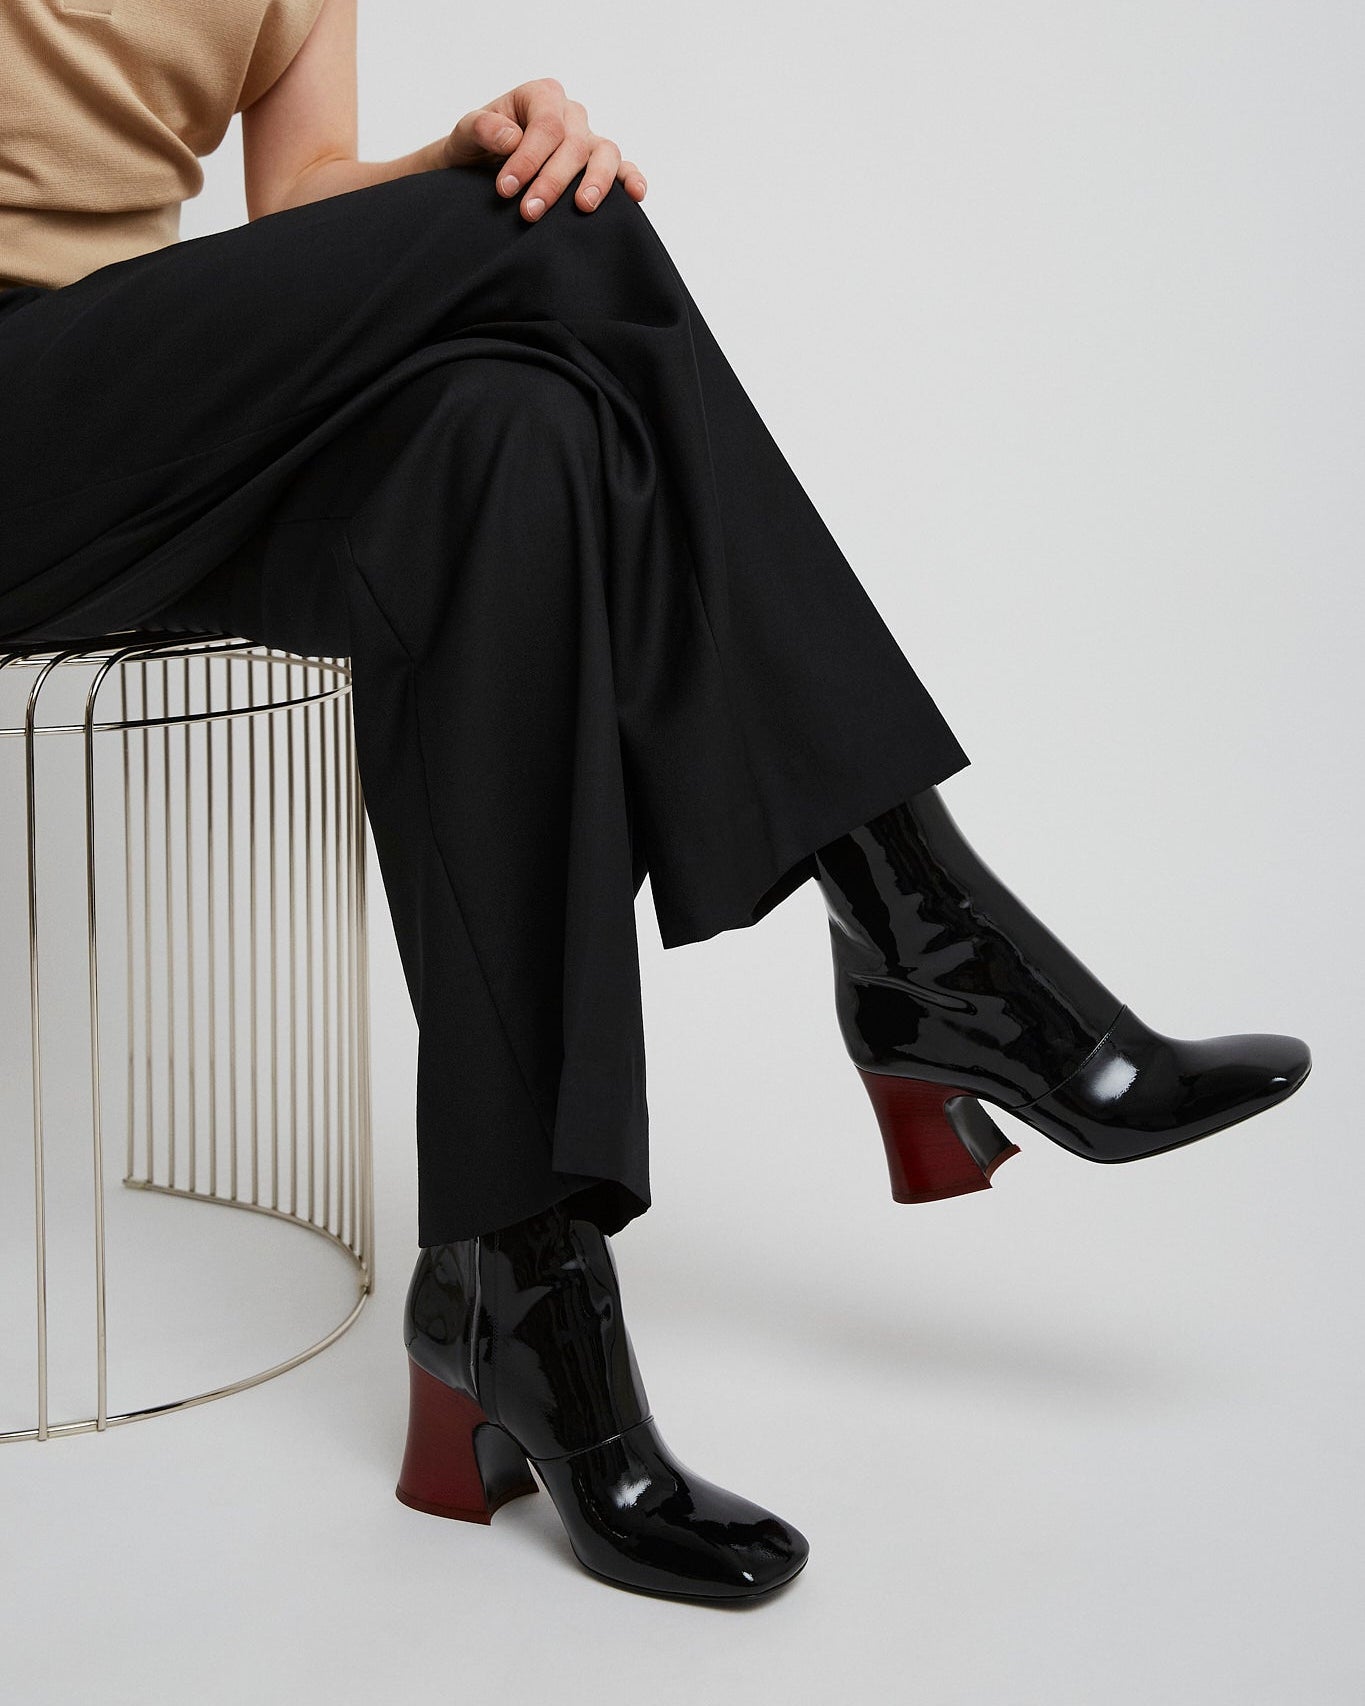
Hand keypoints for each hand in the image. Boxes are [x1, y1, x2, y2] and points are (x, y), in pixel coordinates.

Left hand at [442, 77, 646, 220]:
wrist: (481, 169)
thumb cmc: (478, 148)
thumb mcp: (467, 133)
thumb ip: (482, 128)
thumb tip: (512, 137)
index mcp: (542, 96)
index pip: (546, 124)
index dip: (529, 158)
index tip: (506, 188)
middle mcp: (570, 114)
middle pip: (574, 144)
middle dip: (552, 181)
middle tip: (528, 212)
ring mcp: (589, 140)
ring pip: (605, 153)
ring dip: (595, 182)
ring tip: (582, 206)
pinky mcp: (599, 166)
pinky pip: (622, 168)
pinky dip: (631, 179)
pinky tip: (636, 195)